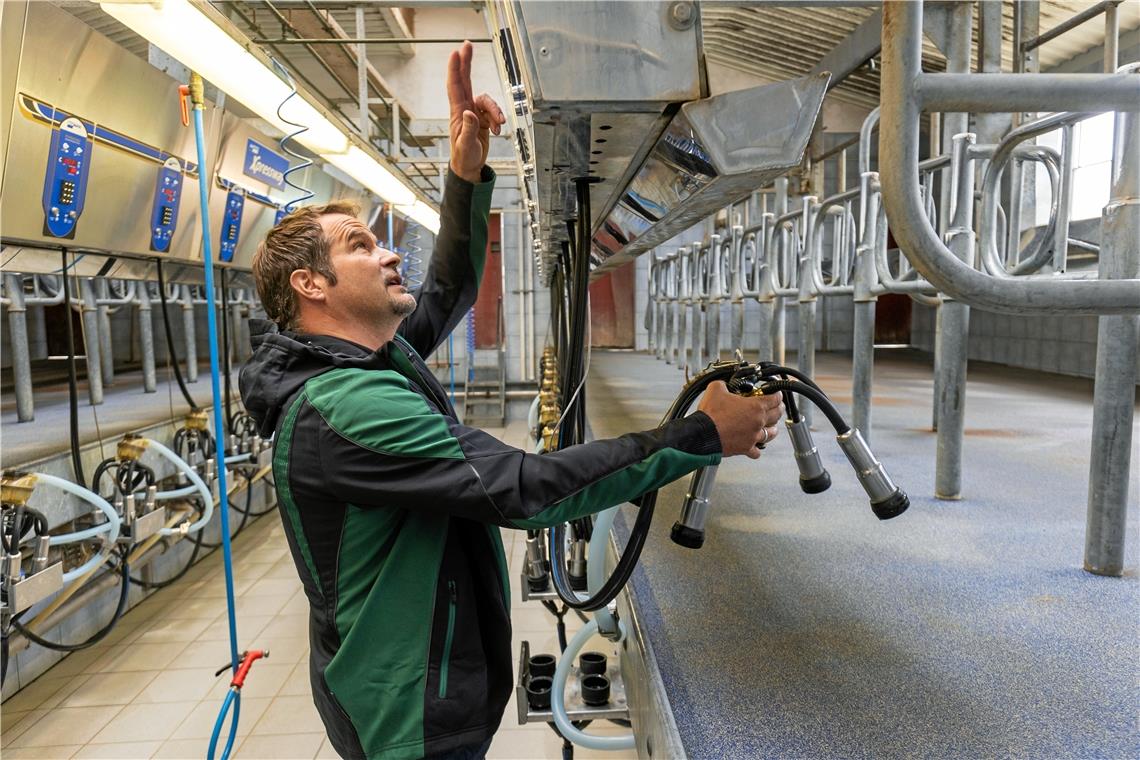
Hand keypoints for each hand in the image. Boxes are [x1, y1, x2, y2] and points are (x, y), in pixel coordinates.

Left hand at [447, 41, 505, 183]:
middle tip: (467, 45)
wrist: (468, 167)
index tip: (455, 53)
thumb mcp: (466, 145)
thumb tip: (471, 112)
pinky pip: (493, 112)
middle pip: (465, 80)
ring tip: (499, 125)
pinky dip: (497, 120)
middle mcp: (465, 108)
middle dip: (466, 62)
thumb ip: (470, 129)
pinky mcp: (482, 118)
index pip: (455, 86)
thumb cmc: (463, 157)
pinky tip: (496, 131)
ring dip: (495, 110)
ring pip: (487, 100)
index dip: (455, 69)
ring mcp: (474, 112)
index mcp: (458, 112)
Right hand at [697, 381, 784, 459]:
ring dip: (772, 429)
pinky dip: (756, 448)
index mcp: (755, 407)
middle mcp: (758, 422)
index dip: (777, 394)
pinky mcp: (745, 448)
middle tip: (777, 407)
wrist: (703, 434)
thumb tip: (723, 385)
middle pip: (777, 415)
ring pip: (771, 434)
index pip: (775, 399)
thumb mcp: (716, 389)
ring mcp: (753, 437)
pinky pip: (756, 452)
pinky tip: (754, 445)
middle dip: (779, 409)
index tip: (776, 394)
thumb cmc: (711, 414)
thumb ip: (723, 384)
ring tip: (771, 427)